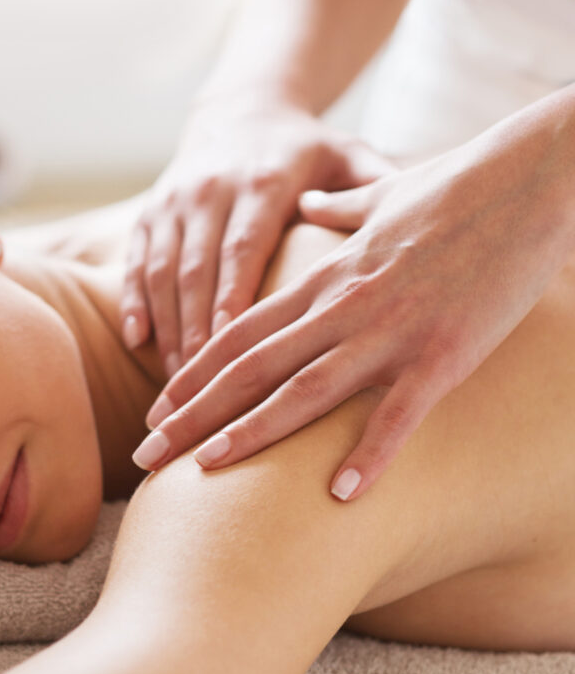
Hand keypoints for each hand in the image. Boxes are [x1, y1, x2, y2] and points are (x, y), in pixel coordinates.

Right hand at [120, 90, 394, 375]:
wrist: (243, 111)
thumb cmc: (305, 150)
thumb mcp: (345, 155)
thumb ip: (373, 188)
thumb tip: (417, 220)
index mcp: (262, 183)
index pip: (242, 252)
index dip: (232, 304)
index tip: (231, 357)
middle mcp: (211, 190)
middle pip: (197, 273)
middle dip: (196, 336)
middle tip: (200, 395)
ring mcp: (175, 201)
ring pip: (163, 274)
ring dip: (168, 331)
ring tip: (176, 387)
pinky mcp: (150, 211)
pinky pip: (136, 262)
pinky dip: (134, 302)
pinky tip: (138, 342)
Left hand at [132, 125, 574, 500]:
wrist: (528, 177)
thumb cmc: (456, 189)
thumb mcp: (381, 196)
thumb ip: (336, 211)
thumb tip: (310, 208)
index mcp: (325, 278)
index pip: (238, 332)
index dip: (192, 374)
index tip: (157, 408)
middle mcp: (342, 308)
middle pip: (249, 369)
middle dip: (192, 416)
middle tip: (145, 457)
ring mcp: (390, 332)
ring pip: (303, 391)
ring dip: (249, 434)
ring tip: (202, 473)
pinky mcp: (444, 353)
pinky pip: (399, 415)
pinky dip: (370, 455)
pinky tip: (340, 495)